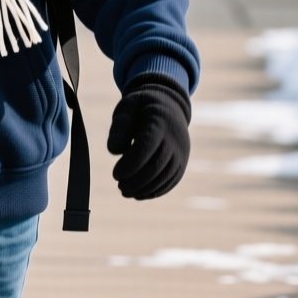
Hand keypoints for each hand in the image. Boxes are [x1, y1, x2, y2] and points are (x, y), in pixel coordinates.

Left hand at [105, 74, 191, 199]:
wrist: (168, 104)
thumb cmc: (142, 106)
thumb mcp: (127, 107)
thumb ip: (119, 126)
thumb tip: (115, 151)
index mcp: (160, 121)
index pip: (147, 147)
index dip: (131, 164)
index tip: (115, 174)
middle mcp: (175, 138)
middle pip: (157, 165)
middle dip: (136, 181)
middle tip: (120, 186)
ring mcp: (182, 151)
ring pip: (166, 176)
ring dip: (145, 189)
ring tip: (126, 191)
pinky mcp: (182, 162)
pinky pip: (172, 180)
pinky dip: (156, 190)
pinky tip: (139, 194)